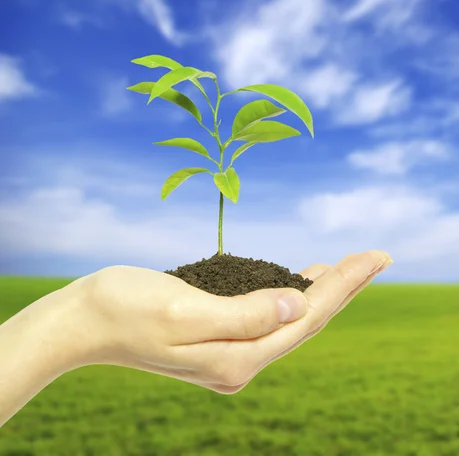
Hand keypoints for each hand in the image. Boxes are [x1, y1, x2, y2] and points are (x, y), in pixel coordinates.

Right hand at [77, 250, 392, 393]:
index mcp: (235, 358)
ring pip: (287, 320)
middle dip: (342, 287)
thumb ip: (242, 314)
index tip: (375, 255)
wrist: (84, 320)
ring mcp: (226, 353)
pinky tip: (296, 282)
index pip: (307, 317)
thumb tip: (295, 306)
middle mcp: (237, 362)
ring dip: (319, 293)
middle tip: (374, 257)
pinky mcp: (214, 337)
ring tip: (347, 268)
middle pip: (304, 322)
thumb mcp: (183, 311)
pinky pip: (265, 317)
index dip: (345, 285)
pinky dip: (287, 296)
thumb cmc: (125, 307)